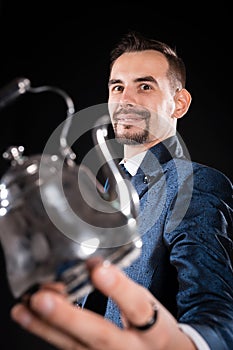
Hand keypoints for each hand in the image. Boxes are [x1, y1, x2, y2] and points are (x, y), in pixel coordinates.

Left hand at [11, 262, 194, 348]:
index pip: (138, 308)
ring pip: (75, 346)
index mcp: (153, 328)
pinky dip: (47, 331)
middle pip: (100, 335)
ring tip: (24, 308)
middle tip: (43, 299)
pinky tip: (29, 317)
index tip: (98, 270)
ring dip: (46, 326)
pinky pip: (68, 348)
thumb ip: (123, 288)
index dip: (119, 289)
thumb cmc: (153, 327)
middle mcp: (131, 349)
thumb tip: (93, 264)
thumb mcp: (148, 304)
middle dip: (69, 317)